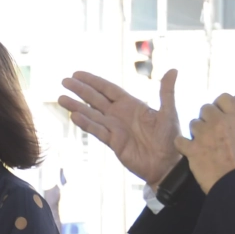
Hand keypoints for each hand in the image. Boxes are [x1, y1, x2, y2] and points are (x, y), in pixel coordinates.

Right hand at [58, 69, 181, 185]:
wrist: (167, 164)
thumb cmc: (170, 138)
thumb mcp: (169, 112)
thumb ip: (166, 92)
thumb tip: (173, 69)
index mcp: (132, 105)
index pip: (108, 89)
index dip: (93, 81)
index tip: (78, 74)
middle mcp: (119, 115)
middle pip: (95, 99)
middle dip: (80, 90)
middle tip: (64, 81)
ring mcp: (114, 129)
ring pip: (91, 114)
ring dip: (76, 106)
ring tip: (61, 99)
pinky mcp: (113, 143)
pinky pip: (97, 131)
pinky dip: (86, 124)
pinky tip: (74, 116)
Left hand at [176, 93, 234, 193]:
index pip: (224, 98)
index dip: (219, 104)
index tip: (219, 112)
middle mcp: (219, 123)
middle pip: (205, 109)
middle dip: (206, 118)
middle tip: (210, 131)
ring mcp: (204, 135)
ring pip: (193, 123)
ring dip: (195, 132)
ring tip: (201, 143)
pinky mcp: (192, 149)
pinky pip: (180, 140)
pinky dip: (182, 145)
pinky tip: (187, 150)